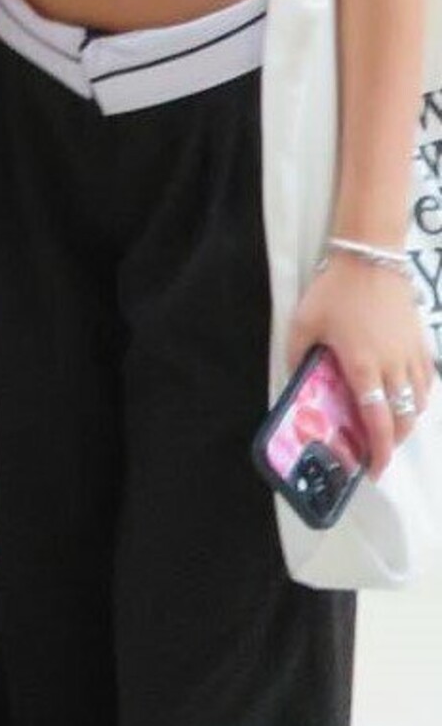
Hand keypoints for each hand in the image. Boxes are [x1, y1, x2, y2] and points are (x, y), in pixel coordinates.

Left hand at [286, 252, 433, 476]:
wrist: (370, 256)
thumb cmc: (334, 290)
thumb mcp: (303, 323)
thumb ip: (297, 356)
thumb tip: (297, 381)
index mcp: (363, 366)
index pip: (377, 420)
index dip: (379, 451)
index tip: (375, 470)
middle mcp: (392, 366)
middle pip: (404, 418)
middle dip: (394, 442)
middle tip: (379, 451)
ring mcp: (411, 353)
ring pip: (420, 402)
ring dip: (408, 421)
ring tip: (392, 427)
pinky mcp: (421, 340)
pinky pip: (428, 379)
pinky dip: (421, 396)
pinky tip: (409, 397)